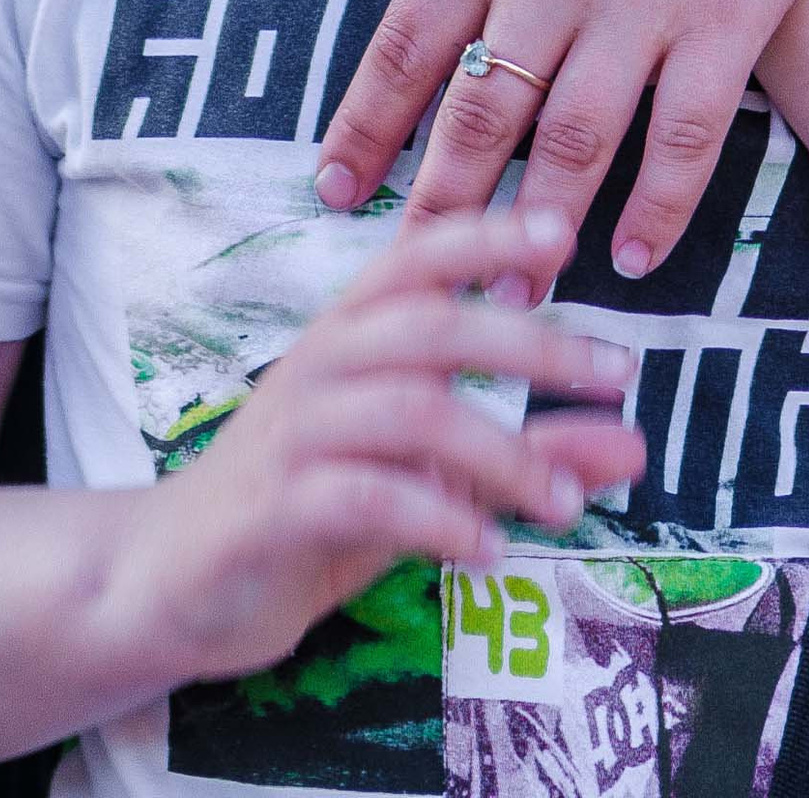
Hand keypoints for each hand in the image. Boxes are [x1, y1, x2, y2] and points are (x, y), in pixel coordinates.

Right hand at [120, 207, 642, 689]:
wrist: (177, 577)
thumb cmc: (312, 502)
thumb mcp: (424, 472)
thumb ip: (521, 449)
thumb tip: (631, 442)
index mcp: (350, 333)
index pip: (417, 258)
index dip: (487, 235)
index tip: (563, 231)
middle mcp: (322, 364)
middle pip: (432, 326)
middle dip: (532, 344)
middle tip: (618, 373)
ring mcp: (294, 434)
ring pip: (410, 410)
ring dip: (503, 451)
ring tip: (569, 499)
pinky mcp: (275, 508)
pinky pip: (366, 497)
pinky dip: (438, 518)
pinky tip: (490, 550)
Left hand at [308, 0, 808, 279]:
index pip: (407, 40)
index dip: (365, 125)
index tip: (334, 186)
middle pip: (482, 111)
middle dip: (440, 202)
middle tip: (412, 268)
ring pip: (575, 143)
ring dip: (538, 227)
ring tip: (514, 288)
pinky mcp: (732, 17)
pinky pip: (685, 139)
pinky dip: (656, 210)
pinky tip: (632, 255)